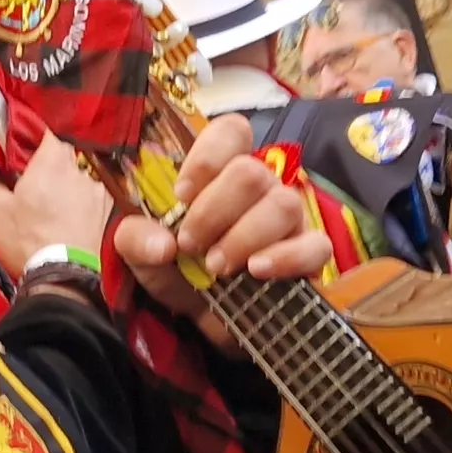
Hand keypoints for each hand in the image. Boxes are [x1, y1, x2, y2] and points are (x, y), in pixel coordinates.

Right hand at [0, 131, 113, 273]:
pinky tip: (64, 221)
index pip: (45, 132)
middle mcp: (79, 170)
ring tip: (48, 207)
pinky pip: (89, 199)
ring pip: (77, 178)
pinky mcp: (105, 214)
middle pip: (62, 155)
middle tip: (28, 182)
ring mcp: (96, 192)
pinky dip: (79, 204)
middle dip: (47, 165)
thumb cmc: (26, 241)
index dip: (30, 139)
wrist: (61, 278)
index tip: (18, 150)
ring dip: (64, 186)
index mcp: (53, 161)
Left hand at [112, 116, 335, 352]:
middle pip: (252, 172)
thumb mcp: (142, 255)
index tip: (181, 195)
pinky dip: (286, 257)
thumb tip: (162, 245)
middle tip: (190, 244)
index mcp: (221, 173)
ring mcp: (289, 220)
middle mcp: (260, 188)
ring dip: (244, 236)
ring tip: (216, 267)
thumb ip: (136, 239)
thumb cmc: (177, 271)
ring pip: (284, 204)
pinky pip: (315, 246)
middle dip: (214, 211)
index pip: (232, 132)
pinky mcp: (309, 255)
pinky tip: (257, 271)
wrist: (201, 320)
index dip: (208, 157)